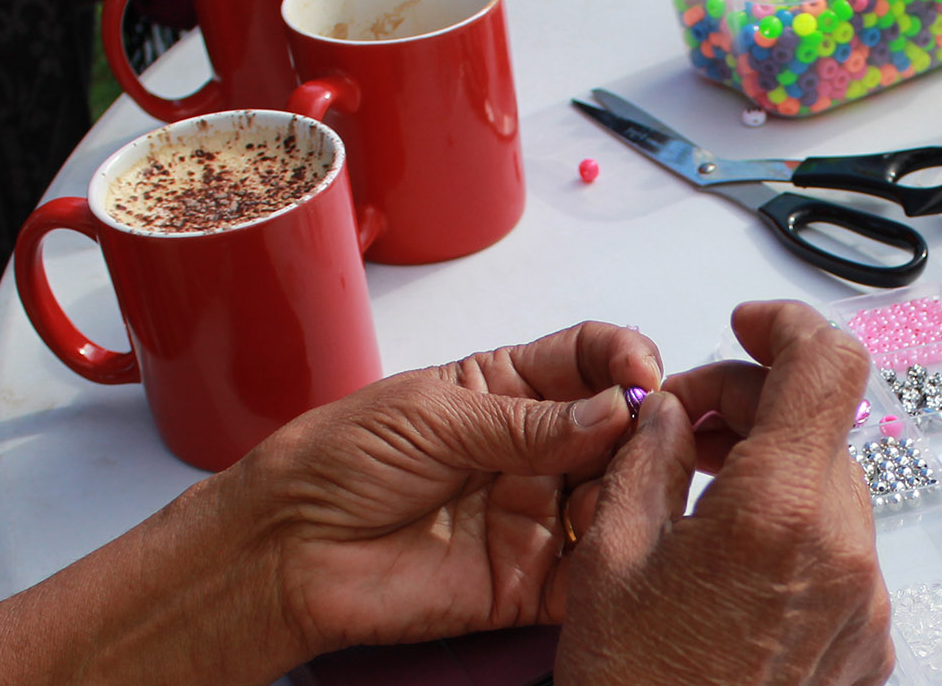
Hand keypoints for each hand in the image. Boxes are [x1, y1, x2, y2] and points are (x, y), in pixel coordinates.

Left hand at [228, 321, 661, 652]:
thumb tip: (614, 409)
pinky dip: (617, 561)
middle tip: (655, 433)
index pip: (590, 359)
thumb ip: (526, 421)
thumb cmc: (334, 465)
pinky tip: (613, 543)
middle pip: (621, 430)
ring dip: (635, 492)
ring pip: (619, 498)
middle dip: (648, 428)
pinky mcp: (532, 583)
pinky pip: (593, 575)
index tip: (642, 373)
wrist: (285, 552)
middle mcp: (533, 451)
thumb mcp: (431, 416)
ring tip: (622, 490)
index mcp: (507, 390)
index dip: (625, 359)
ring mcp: (536, 515)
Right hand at [557, 300, 894, 685]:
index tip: (747, 325)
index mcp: (781, 512)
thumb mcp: (612, 552)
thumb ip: (651, 454)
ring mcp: (867, 603)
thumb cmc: (633, 684)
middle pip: (822, 429)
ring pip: (832, 490)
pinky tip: (728, 567)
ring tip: (698, 503)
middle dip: (755, 407)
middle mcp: (844, 552)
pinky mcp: (869, 644)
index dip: (787, 325)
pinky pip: (840, 554)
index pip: (827, 365)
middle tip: (682, 429)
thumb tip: (675, 405)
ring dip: (774, 472)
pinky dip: (793, 535)